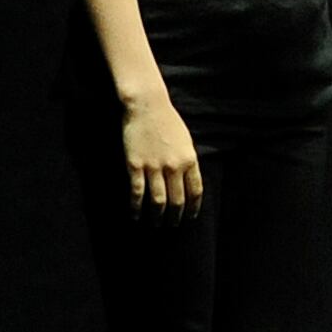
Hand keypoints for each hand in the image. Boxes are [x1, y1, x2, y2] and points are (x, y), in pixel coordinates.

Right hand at [120, 97, 201, 224]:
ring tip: (156, 224)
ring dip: (157, 216)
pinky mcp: (135, 165)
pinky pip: (137, 192)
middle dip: (175, 216)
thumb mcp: (186, 141)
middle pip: (177, 200)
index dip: (193, 207)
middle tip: (172, 225)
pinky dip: (136, 207)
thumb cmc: (168, 121)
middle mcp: (174, 167)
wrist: (147, 106)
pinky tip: (135, 214)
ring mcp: (154, 167)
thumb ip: (188, 162)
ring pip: (158, 200)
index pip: (195, 191)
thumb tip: (188, 182)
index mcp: (189, 160)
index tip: (191, 217)